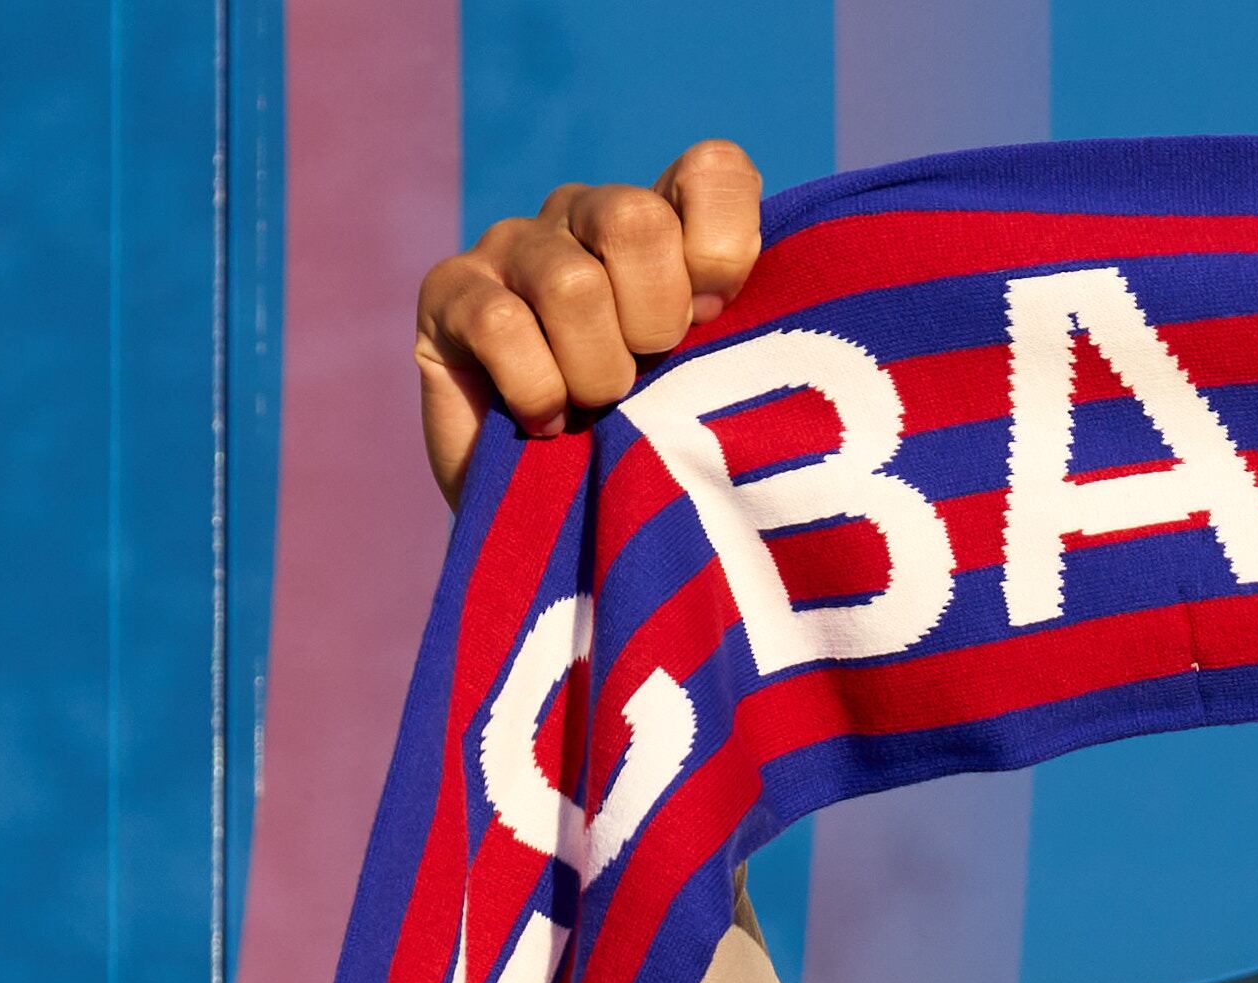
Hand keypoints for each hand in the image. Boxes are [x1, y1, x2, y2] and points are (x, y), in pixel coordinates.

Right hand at [415, 141, 763, 504]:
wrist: (571, 536)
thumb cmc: (664, 459)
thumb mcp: (729, 396)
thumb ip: (760, 339)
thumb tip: (808, 346)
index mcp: (670, 225)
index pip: (713, 171)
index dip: (725, 248)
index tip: (720, 319)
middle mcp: (587, 216)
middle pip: (633, 220)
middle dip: (655, 323)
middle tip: (649, 379)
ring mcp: (514, 246)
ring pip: (569, 282)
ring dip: (596, 374)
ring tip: (598, 411)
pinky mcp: (450, 292)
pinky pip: (501, 324)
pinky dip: (535, 390)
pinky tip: (545, 421)